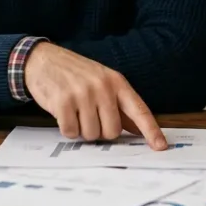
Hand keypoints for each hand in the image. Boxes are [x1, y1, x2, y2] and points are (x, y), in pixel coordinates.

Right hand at [23, 42, 167, 149]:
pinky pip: (71, 132)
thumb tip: (138, 130)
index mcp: (117, 82)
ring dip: (81, 129)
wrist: (44, 59)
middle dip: (100, 131)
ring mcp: (83, 93)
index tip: (161, 146)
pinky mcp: (63, 101)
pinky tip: (63, 113)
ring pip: (91, 134)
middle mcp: (102, 87)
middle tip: (89, 116)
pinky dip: (67, 128)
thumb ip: (120, 106)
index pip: (139, 110)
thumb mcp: (102, 82)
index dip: (151, 130)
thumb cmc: (76, 74)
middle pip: (112, 131)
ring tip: (75, 111)